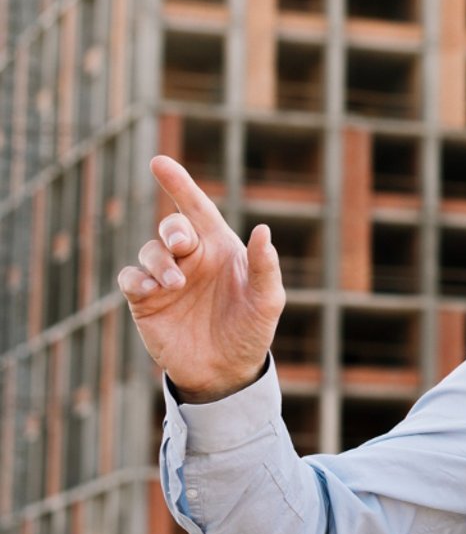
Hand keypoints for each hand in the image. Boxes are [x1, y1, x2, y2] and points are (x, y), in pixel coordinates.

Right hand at [117, 155, 284, 402]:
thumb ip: (265, 267)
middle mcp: (191, 258)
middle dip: (172, 229)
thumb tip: (263, 230)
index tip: (159, 162)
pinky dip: (137, 279)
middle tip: (182, 245)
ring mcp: (166, 278)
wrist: (226, 371)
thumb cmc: (251, 331)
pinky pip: (130, 279)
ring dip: (158, 261)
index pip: (197, 208)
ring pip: (148, 250)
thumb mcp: (267, 301)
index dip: (179, 183)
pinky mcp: (145, 301)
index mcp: (220, 248)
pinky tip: (153, 291)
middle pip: (171, 226)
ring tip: (174, 285)